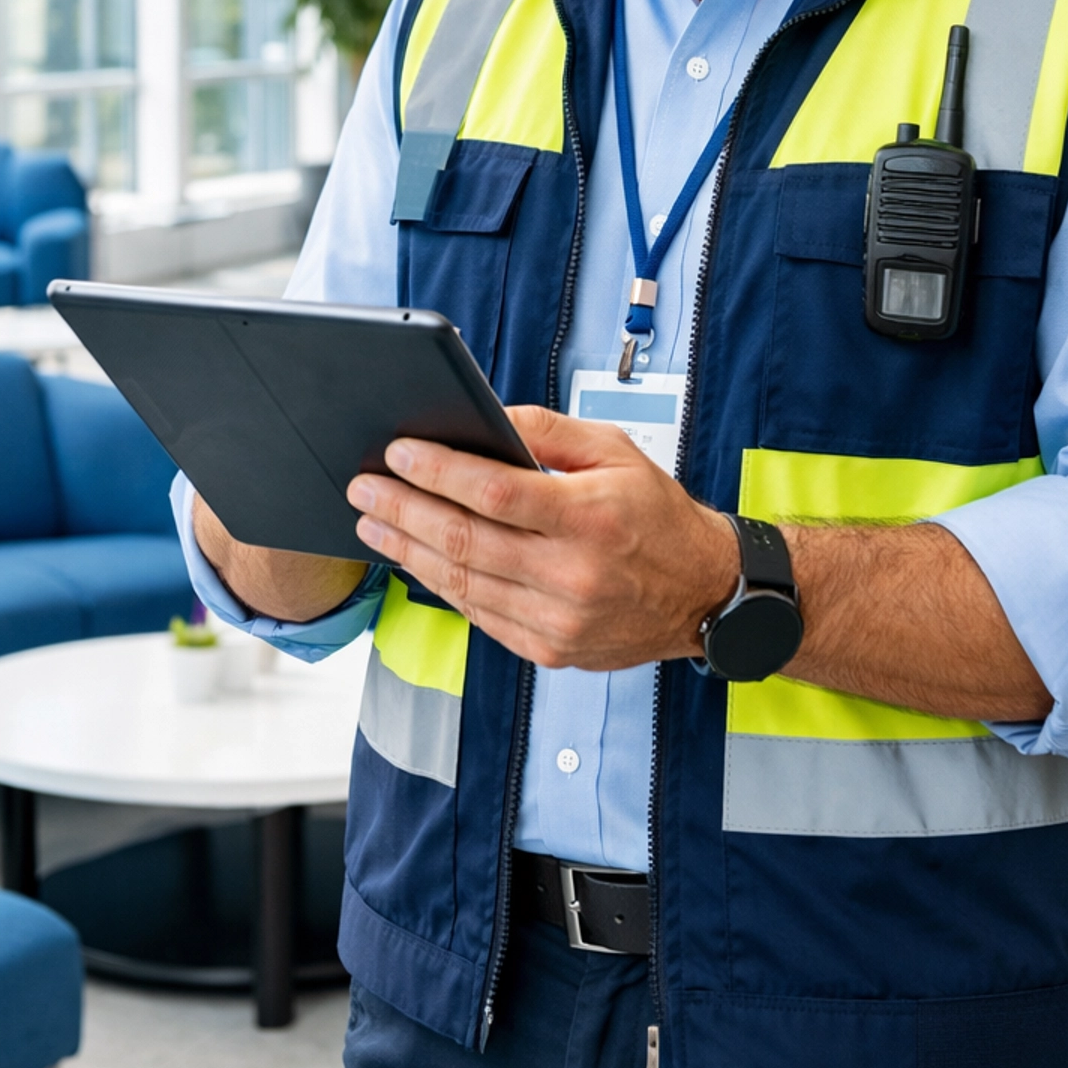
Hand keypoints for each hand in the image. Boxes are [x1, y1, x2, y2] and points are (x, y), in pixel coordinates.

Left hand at [346, 405, 739, 670]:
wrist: (703, 593)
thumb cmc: (657, 515)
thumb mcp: (615, 451)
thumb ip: (547, 430)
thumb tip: (485, 418)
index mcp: (591, 517)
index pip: (495, 492)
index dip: (438, 471)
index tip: (398, 452)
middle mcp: (573, 574)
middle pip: (464, 540)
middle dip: (403, 510)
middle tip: (364, 488)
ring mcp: (559, 619)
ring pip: (462, 583)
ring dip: (408, 550)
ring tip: (374, 523)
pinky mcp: (549, 648)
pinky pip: (479, 615)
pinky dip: (441, 585)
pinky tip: (416, 560)